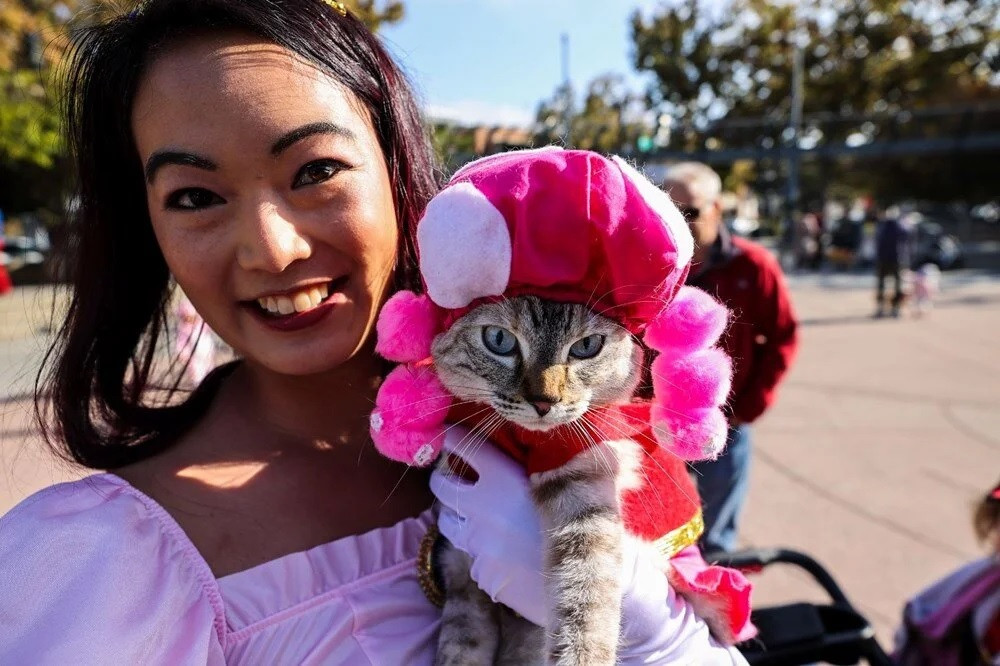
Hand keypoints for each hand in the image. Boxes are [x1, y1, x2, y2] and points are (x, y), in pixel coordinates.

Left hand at [430, 426, 747, 664]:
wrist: (592, 579)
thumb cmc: (590, 524)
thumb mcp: (575, 481)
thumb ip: (557, 456)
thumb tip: (562, 427)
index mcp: (501, 477)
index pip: (462, 447)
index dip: (453, 438)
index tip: (450, 435)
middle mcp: (482, 508)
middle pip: (442, 485)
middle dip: (445, 478)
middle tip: (453, 477)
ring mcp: (478, 543)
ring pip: (449, 523)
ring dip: (459, 516)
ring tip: (475, 516)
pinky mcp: (483, 573)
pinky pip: (473, 558)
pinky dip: (483, 553)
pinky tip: (505, 553)